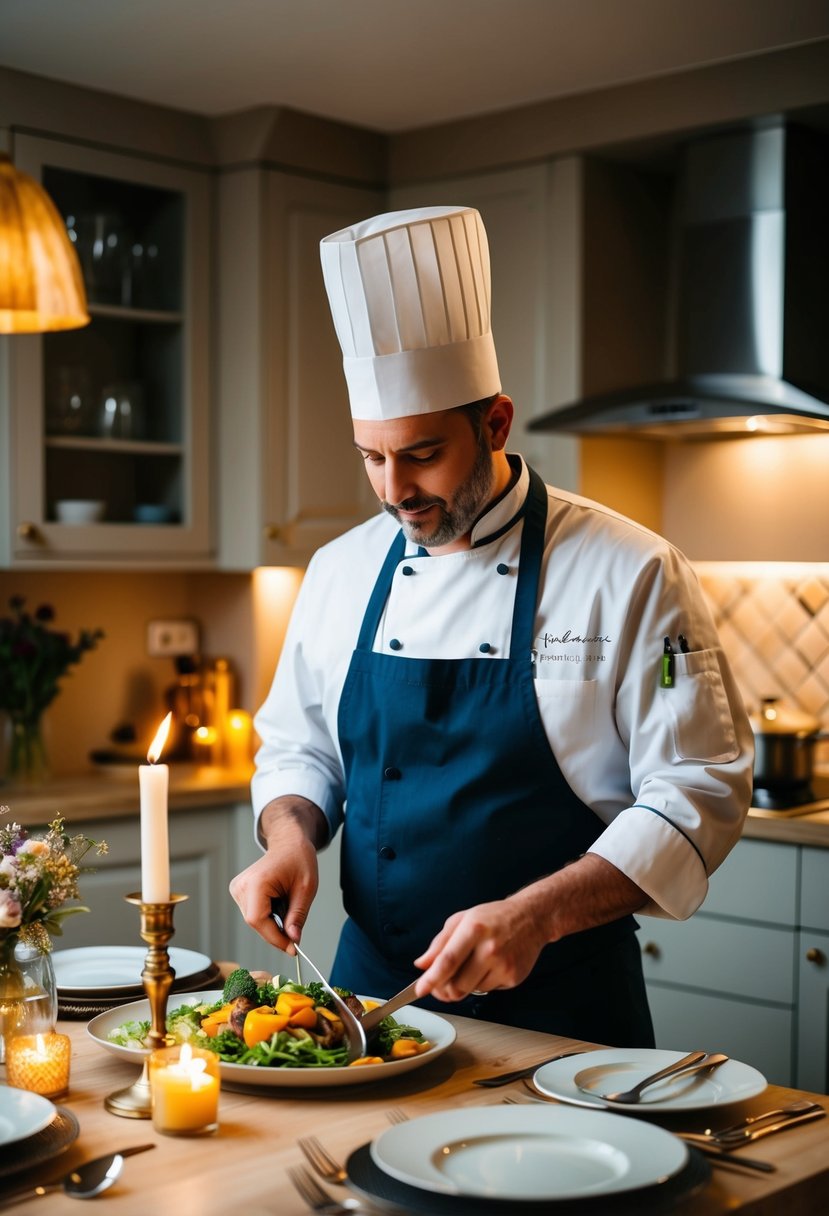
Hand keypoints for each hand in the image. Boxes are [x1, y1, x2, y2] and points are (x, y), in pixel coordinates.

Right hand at [228, 797, 323, 949]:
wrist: (289, 843)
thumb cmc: (299, 860)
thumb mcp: (306, 889)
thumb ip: (297, 916)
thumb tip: (292, 941)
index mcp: (256, 882)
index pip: (258, 920)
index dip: (274, 937)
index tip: (292, 948)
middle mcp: (241, 886)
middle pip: (255, 922)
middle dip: (275, 932)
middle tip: (294, 935)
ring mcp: (237, 889)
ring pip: (254, 920)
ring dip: (272, 923)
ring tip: (287, 906)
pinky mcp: (239, 892)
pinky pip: (253, 913)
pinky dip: (267, 916)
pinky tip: (278, 903)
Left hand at [412, 855, 646, 1001]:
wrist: (541, 913)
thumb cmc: (496, 913)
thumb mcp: (463, 919)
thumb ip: (440, 942)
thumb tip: (419, 963)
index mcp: (474, 928)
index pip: (446, 960)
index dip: (429, 979)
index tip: (417, 991)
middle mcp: (490, 946)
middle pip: (456, 984)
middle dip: (445, 989)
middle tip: (440, 986)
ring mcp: (506, 964)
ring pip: (472, 991)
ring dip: (464, 987)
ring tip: (469, 970)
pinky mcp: (517, 976)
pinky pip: (490, 991)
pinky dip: (484, 985)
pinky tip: (490, 968)